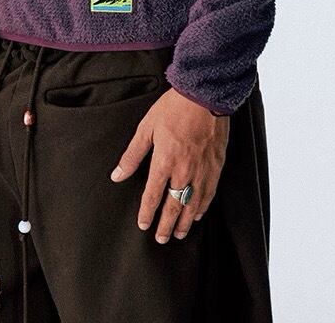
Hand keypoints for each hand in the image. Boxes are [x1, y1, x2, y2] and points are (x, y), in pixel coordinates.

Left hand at [109, 87, 229, 241]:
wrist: (204, 95)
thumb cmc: (174, 109)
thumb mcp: (146, 128)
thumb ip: (132, 155)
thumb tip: (118, 174)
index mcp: (164, 162)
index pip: (152, 196)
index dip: (147, 213)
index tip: (143, 225)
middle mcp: (183, 171)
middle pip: (173, 207)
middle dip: (166, 226)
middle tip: (161, 238)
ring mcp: (202, 170)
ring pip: (192, 205)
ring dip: (184, 222)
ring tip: (179, 234)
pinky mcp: (216, 166)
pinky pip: (209, 194)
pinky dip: (202, 207)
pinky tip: (198, 214)